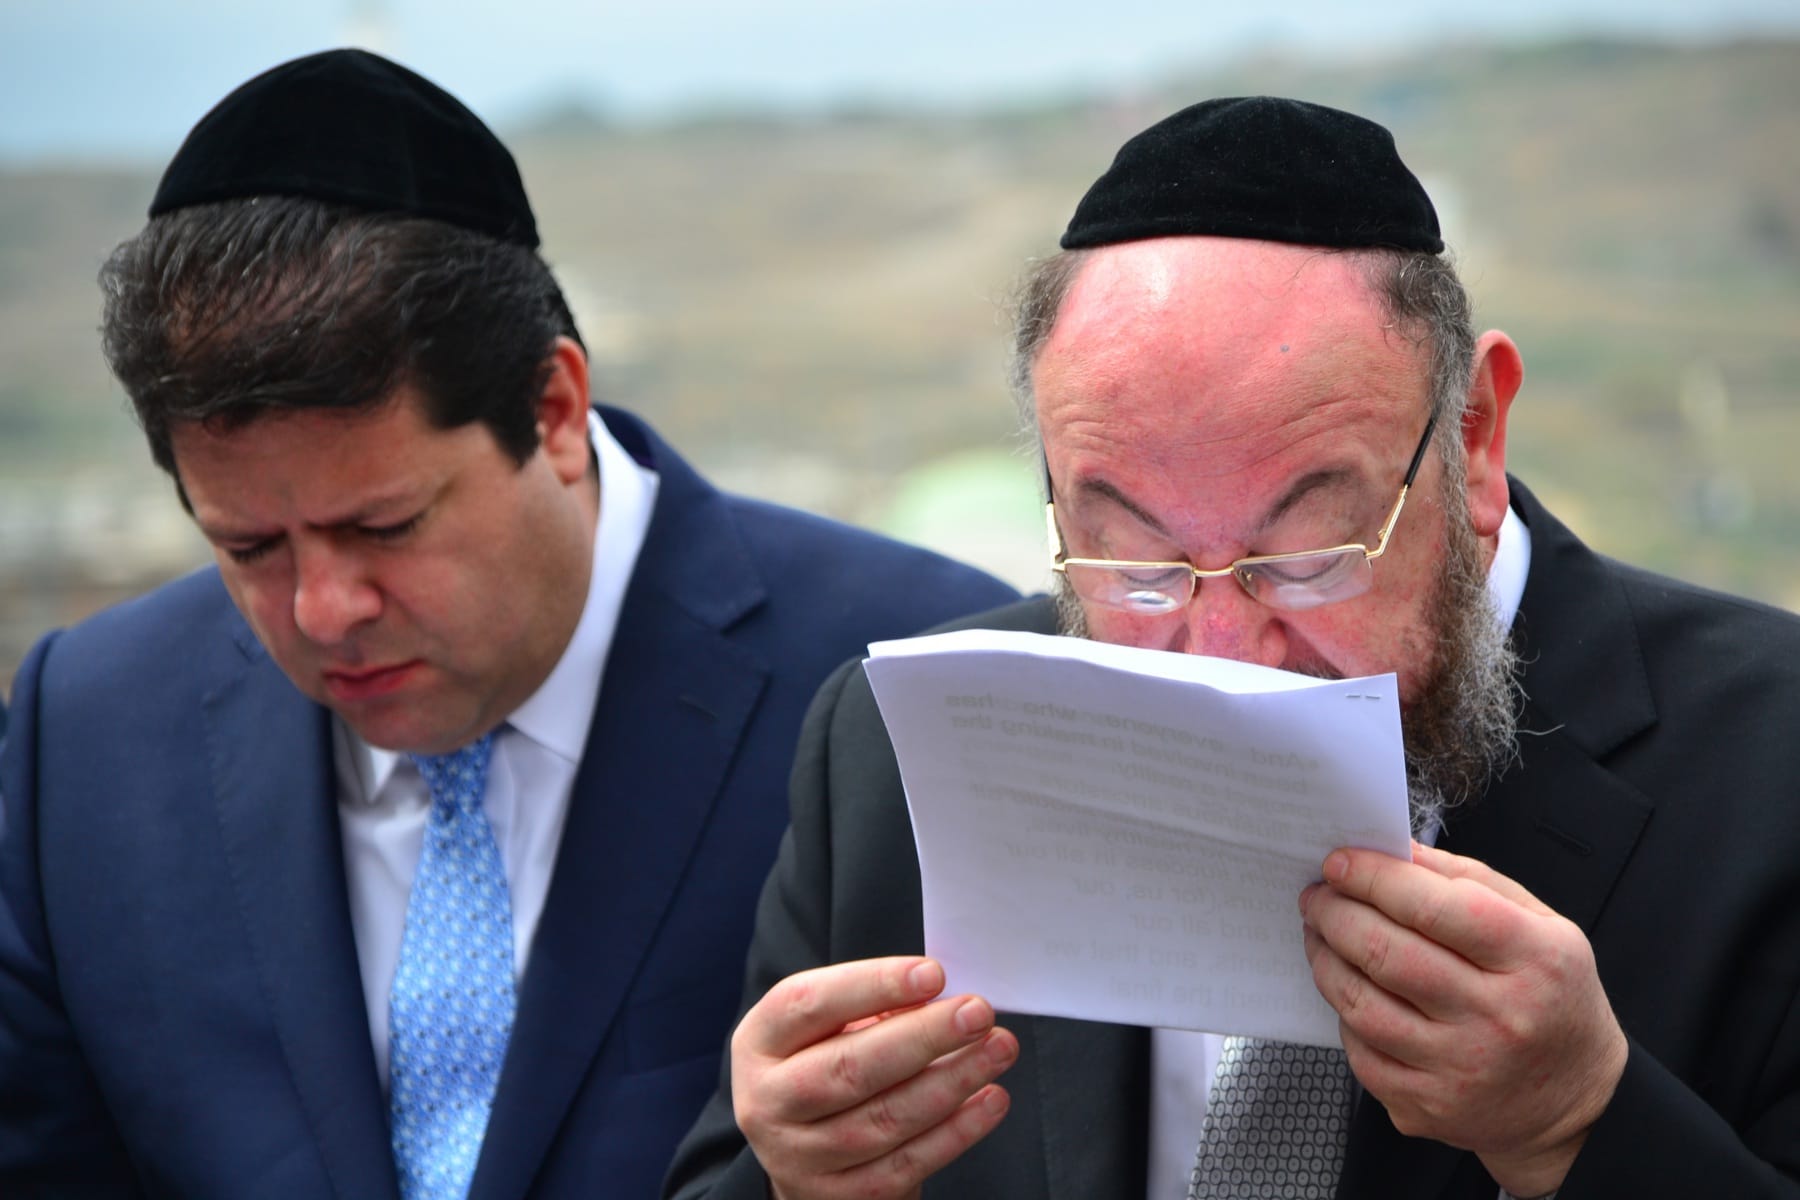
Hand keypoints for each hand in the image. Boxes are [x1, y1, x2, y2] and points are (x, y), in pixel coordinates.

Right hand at [729, 956, 1017, 1199]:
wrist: (801, 1149)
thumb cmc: (824, 1063)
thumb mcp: (827, 1027)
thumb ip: (872, 1007)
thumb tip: (939, 996)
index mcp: (760, 1042)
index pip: (809, 1004)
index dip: (873, 986)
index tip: (933, 973)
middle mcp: (768, 1102)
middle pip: (849, 1068)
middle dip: (923, 1037)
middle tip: (978, 1013)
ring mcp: (800, 1157)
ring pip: (884, 1119)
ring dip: (952, 1081)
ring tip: (997, 1048)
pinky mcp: (839, 1197)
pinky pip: (906, 1164)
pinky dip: (956, 1132)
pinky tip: (989, 1100)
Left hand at [1300, 841, 1626, 1196]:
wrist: (1576, 1100)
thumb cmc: (1551, 995)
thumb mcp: (1540, 924)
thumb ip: (1467, 880)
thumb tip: (1392, 851)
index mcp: (1534, 960)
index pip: (1433, 908)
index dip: (1374, 878)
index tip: (1338, 862)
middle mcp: (1498, 1019)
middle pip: (1387, 954)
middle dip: (1336, 913)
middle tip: (1317, 896)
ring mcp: (1460, 1069)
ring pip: (1362, 1004)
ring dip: (1326, 959)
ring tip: (1320, 933)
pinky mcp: (1428, 1106)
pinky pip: (1361, 1051)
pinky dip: (1343, 1013)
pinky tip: (1348, 989)